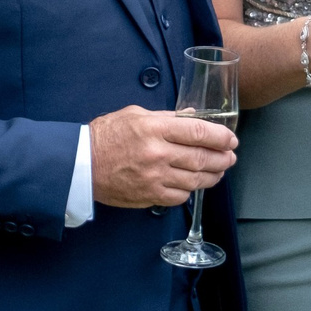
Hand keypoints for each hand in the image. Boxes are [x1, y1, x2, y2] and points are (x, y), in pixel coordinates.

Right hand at [89, 107, 237, 209]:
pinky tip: (194, 183)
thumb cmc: (106, 135)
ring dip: (213, 176)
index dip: (221, 137)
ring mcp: (154, 178)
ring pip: (195, 180)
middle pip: (202, 158)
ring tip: (219, 171)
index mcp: (154, 129)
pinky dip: (191, 190)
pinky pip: (180, 196)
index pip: (199, 132)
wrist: (80, 164)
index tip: (231, 139)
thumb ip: (167, 117)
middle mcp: (157, 154)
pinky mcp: (149, 195)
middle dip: (223, 158)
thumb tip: (192, 117)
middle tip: (230, 156)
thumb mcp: (136, 114)